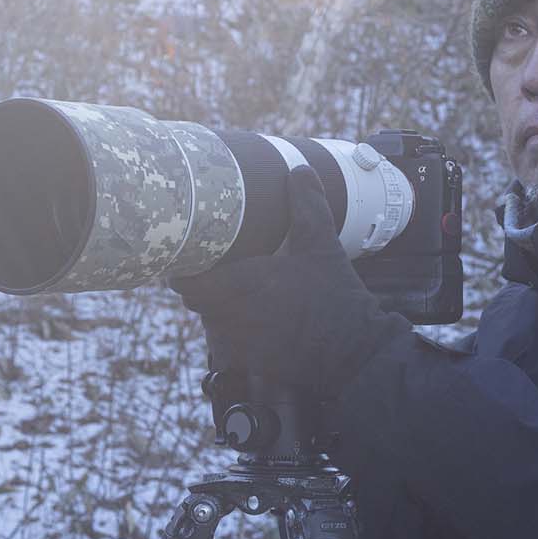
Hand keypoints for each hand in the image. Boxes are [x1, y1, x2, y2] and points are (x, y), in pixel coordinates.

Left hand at [168, 166, 411, 396]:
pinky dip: (239, 337)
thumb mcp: (321, 244)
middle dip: (207, 286)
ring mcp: (238, 347)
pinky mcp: (250, 367)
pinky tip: (262, 326)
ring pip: (214, 325)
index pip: (184, 282)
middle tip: (222, 268)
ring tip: (245, 297)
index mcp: (237, 286)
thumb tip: (300, 171)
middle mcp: (229, 318)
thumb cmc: (333, 298)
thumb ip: (307, 205)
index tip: (192, 256)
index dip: (183, 269)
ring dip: (222, 311)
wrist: (354, 353)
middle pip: (198, 302)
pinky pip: (231, 351)